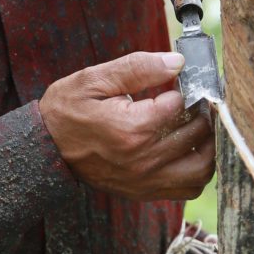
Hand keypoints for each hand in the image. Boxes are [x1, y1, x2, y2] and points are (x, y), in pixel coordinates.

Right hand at [39, 52, 214, 199]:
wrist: (45, 148)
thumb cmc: (67, 109)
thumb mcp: (95, 79)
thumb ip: (138, 68)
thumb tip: (177, 62)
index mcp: (132, 128)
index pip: (180, 105)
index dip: (183, 88)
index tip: (177, 80)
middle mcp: (144, 159)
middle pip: (195, 133)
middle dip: (199, 111)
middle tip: (193, 97)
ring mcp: (146, 180)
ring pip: (201, 167)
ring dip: (208, 144)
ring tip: (199, 123)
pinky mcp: (144, 192)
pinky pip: (188, 188)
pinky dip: (198, 169)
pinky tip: (191, 149)